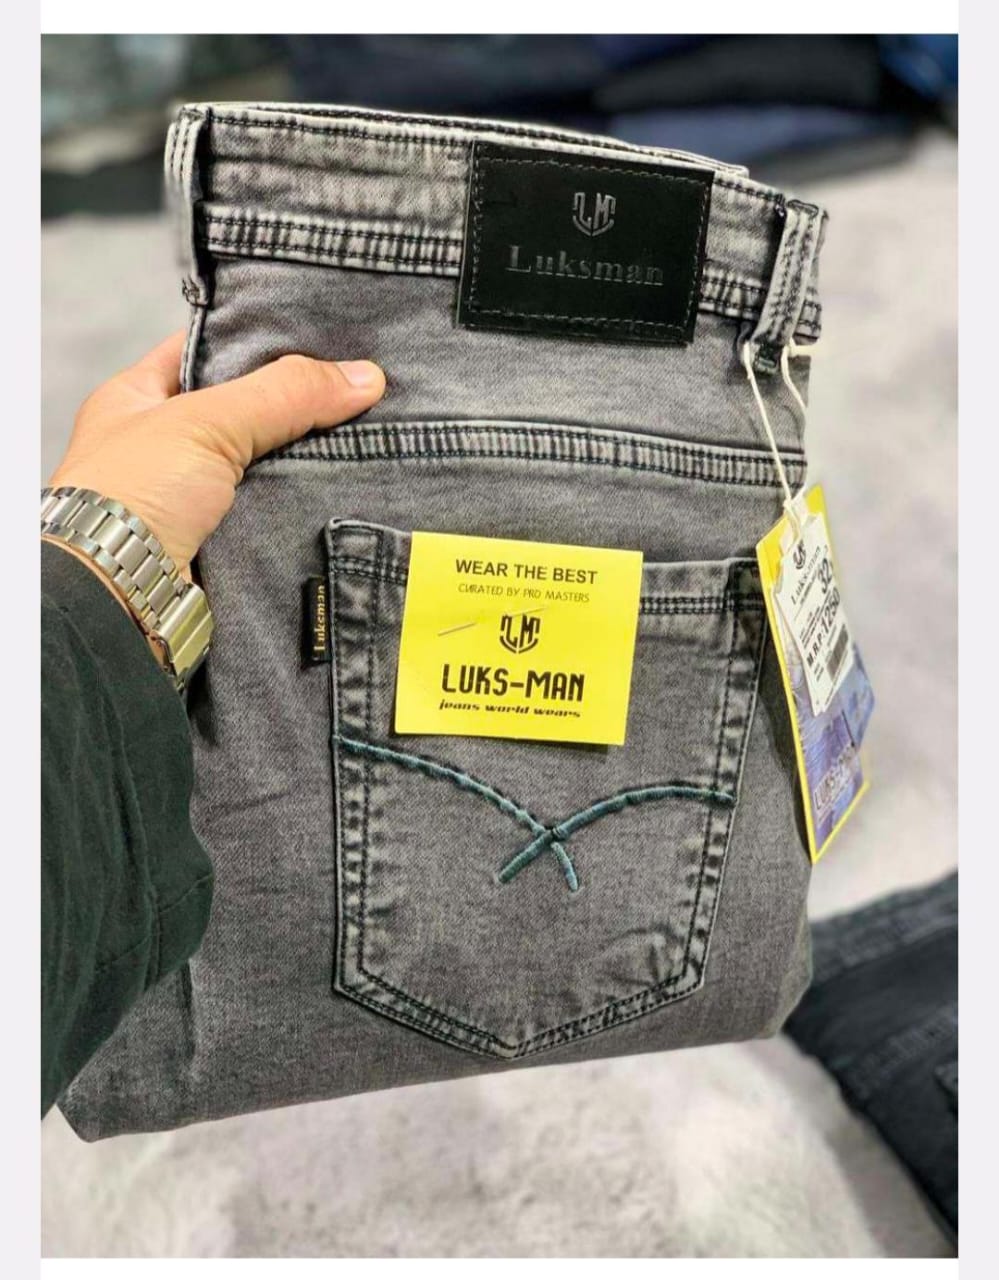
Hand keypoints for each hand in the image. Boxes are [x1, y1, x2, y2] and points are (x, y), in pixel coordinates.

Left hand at [48, 331, 385, 574]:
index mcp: (137, 400)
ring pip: (265, 469)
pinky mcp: (220, 547)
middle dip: (296, 407)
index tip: (317, 339)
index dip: (257, 341)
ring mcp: (193, 501)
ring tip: (367, 440)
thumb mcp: (206, 421)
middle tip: (356, 391)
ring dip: (306, 464)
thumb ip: (284, 393)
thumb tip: (363, 377)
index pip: (205, 351)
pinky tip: (343, 493)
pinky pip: (273, 519)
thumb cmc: (129, 498)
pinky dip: (302, 511)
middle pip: (246, 413)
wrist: (117, 598)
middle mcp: (162, 448)